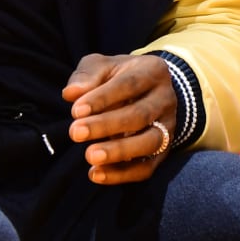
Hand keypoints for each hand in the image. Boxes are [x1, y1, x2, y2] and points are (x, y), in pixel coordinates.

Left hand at [62, 53, 176, 184]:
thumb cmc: (117, 76)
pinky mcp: (163, 152)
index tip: (75, 111)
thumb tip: (71, 93)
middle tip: (75, 133)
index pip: (128, 84)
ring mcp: (168, 127)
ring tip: (90, 156)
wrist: (147, 91)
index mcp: (153, 71)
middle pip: (140, 115)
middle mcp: (166, 99)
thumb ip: (86, 75)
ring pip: (149, 142)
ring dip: (118, 152)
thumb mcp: (102, 65)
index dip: (102, 98)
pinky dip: (122, 174)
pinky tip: (96, 174)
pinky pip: (147, 168)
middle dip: (106, 125)